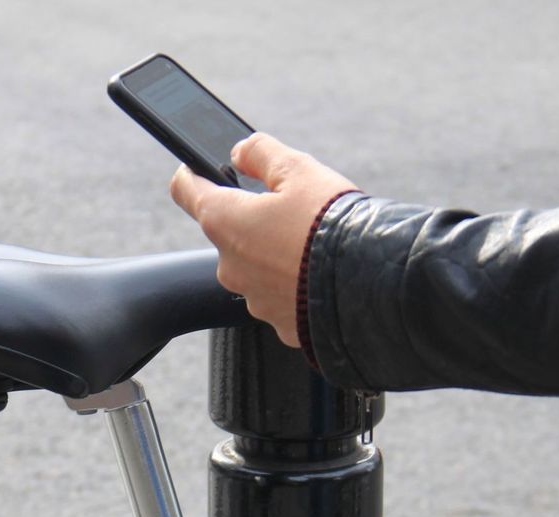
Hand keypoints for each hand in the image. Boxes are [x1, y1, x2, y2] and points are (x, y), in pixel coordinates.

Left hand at [169, 133, 357, 348]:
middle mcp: (230, 266)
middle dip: (254, 218)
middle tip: (294, 209)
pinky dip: (296, 283)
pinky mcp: (279, 323)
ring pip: (257, 266)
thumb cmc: (333, 225)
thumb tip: (241, 152)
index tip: (202, 168)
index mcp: (225, 222)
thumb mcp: (300, 170)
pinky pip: (281, 295)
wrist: (372, 287)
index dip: (193, 174)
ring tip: (314, 244)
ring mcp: (254, 298)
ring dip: (276, 253)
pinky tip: (322, 273)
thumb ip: (262, 153)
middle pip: (230, 232)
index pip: (186, 190)